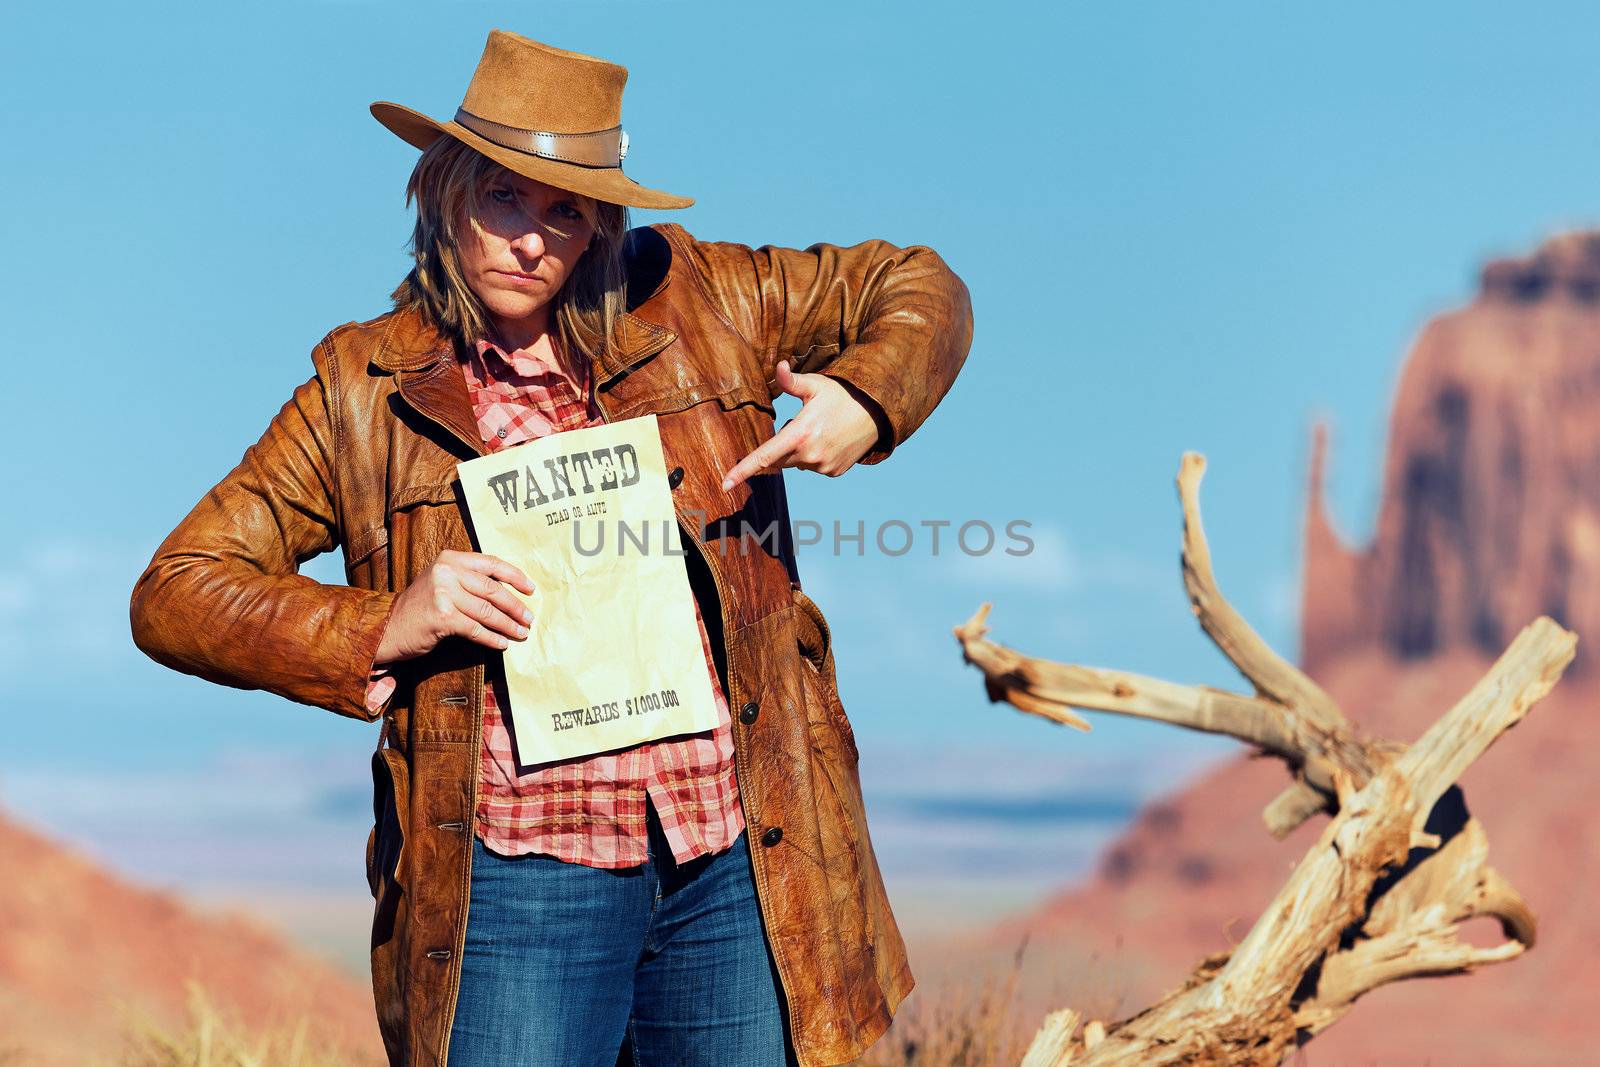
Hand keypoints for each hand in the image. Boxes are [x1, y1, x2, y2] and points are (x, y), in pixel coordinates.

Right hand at [373, 550, 535, 664]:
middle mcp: (447, 571)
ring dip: (508, 625)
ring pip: (487, 611)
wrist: (387, 627)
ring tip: (521, 633)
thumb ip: (469, 580)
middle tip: (529, 619)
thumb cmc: (420, 607)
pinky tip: (503, 644)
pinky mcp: (442, 617)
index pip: (492, 563)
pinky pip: (476, 629)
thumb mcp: (443, 582)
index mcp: (450, 558)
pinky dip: (492, 638)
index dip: (515, 576)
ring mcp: (444, 593)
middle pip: (493, 589)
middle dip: (515, 606)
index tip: (531, 589)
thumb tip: (509, 592)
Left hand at [721, 361, 881, 491]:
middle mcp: (810, 455)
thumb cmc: (842, 395)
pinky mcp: (834, 472)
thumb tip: (777, 365)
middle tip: (803, 422)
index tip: (724, 485)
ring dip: (798, 450)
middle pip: (778, 459)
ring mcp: (823, 466)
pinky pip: (813, 467)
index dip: (742, 471)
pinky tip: (830, 440)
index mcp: (800, 434)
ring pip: (796, 463)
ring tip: (820, 429)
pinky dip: (815, 456)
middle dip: (783, 444)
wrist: (877, 413)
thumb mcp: (816, 385)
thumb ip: (791, 381)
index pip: (764, 456)